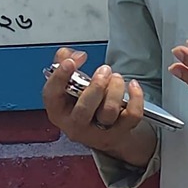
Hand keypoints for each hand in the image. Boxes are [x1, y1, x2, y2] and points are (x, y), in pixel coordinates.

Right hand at [43, 47, 154, 166]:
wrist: (101, 132)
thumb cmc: (82, 105)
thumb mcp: (67, 85)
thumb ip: (64, 63)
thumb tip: (75, 55)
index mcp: (58, 111)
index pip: (52, 95)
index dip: (59, 77)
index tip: (70, 62)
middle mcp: (75, 125)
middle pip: (84, 109)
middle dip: (95, 86)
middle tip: (103, 70)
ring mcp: (98, 132)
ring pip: (108, 111)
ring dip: (114, 89)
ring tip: (116, 77)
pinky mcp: (120, 132)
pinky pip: (132, 116)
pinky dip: (136, 98)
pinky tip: (132, 85)